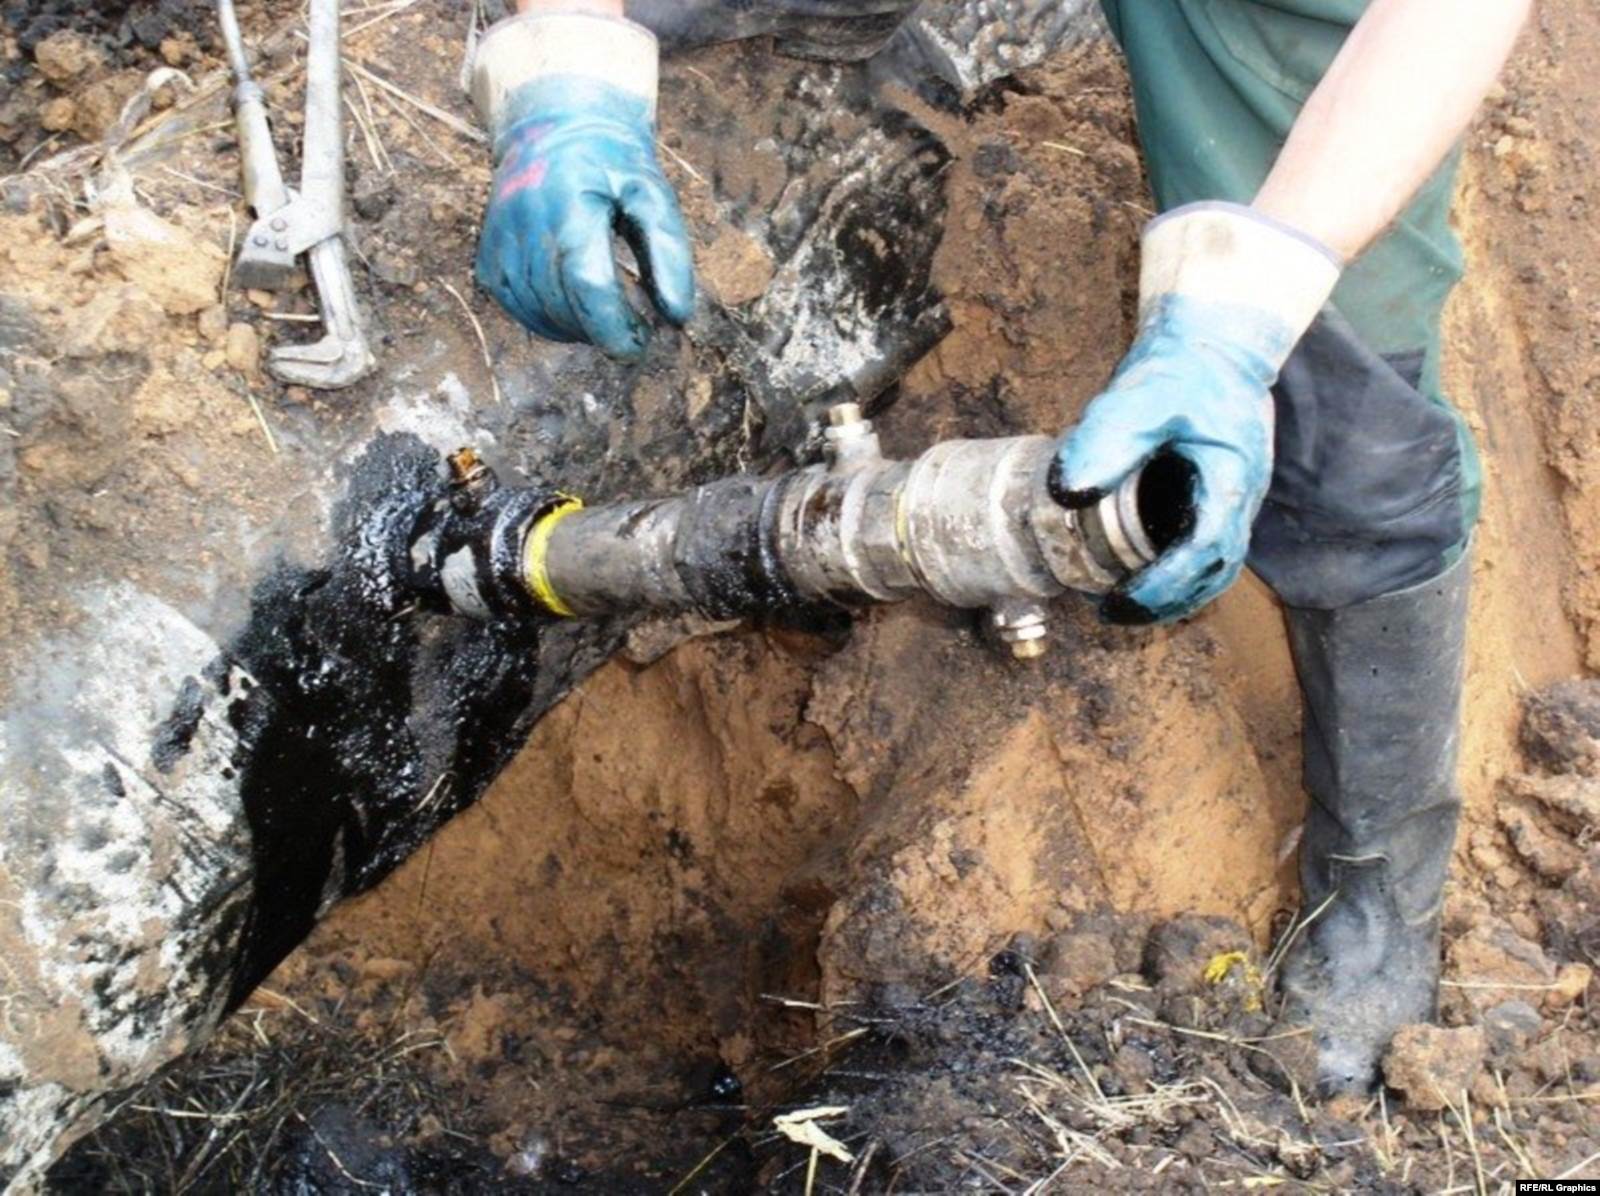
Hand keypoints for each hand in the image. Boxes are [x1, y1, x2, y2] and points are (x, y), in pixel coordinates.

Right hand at [471, 14, 693, 360]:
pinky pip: (516, 307)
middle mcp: (525, 220)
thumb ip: (669, 253)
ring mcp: (500, 240)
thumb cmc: (613, 163)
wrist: (552, 123)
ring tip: (606, 319)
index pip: (587, 282)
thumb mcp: (653, 194)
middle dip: (600, 331)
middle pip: (562, 304)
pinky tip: (574, 312)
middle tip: (632, 334)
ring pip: (537, 313)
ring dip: (576, 330)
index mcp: (570, 200)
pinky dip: (547, 321)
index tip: (638, 347)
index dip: (612, 326)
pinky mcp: (487, 256)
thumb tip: (678, 317)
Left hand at [1049, 203, 1341, 623]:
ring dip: (1173, 592)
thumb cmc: (1183, 366)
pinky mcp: (1218, 493)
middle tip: (1111, 613)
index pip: (1203, 555)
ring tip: (1121, 603)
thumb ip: (1104, 441)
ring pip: (1213, 566)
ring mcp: (1233, 498)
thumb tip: (1064, 491)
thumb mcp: (1139, 397)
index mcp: (1230, 481)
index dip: (1162, 587)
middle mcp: (1240, 498)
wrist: (1214, 338)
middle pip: (1213, 574)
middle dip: (1166, 603)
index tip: (1120, 601)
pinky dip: (1174, 568)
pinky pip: (1203, 545)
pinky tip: (1132, 567)